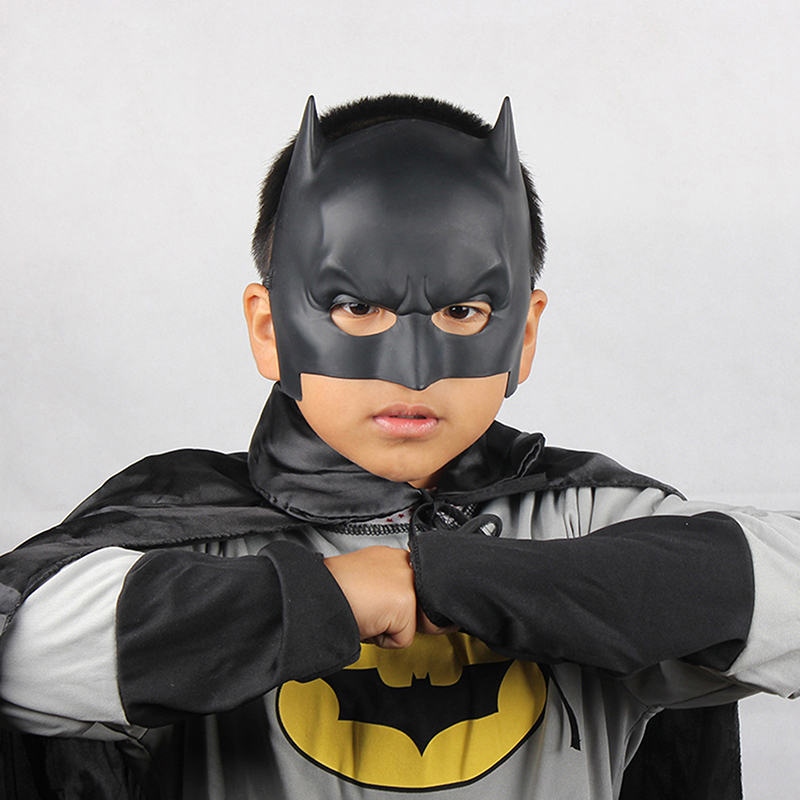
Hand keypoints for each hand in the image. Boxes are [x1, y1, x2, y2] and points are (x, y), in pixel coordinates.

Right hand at [325, 546, 453, 647]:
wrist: (317, 595)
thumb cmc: (331, 590)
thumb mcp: (364, 580)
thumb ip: (384, 585)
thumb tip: (392, 600)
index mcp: (390, 556)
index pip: (410, 588)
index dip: (394, 606)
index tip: (377, 604)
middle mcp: (402, 563)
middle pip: (416, 607)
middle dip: (395, 617)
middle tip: (368, 609)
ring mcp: (407, 579)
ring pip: (410, 624)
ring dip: (388, 628)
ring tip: (366, 614)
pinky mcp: (406, 601)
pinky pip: (402, 639)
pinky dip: (382, 639)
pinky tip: (367, 621)